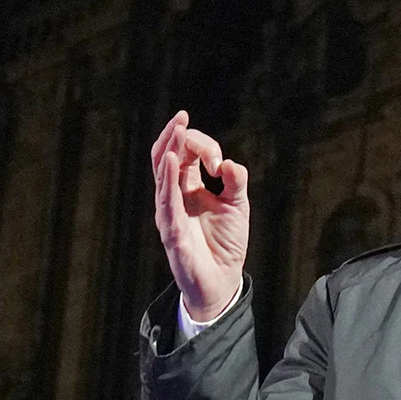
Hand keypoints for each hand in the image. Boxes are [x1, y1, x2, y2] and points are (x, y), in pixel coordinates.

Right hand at [148, 111, 251, 326]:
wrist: (222, 281)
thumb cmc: (224, 243)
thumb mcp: (237, 206)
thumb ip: (235, 183)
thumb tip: (229, 164)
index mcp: (187, 188)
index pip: (183, 155)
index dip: (198, 144)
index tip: (218, 159)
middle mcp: (174, 198)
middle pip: (165, 159)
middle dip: (173, 137)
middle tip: (180, 117)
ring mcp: (170, 215)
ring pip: (163, 177)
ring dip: (170, 153)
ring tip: (175, 132)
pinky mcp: (173, 233)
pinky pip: (167, 204)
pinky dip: (168, 181)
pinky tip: (172, 163)